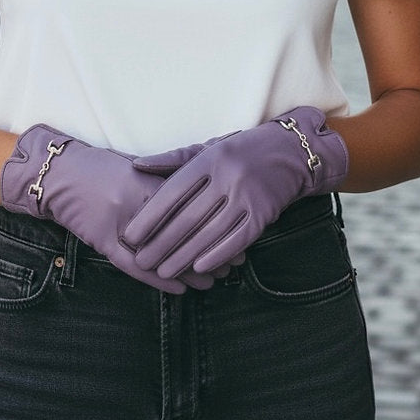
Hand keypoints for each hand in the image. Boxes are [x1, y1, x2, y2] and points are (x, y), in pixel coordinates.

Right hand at [0, 125, 213, 293]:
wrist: (58, 173)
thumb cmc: (99, 166)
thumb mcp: (135, 166)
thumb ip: (164, 176)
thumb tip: (201, 190)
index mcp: (144, 179)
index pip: (186, 204)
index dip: (213, 221)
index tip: (237, 232)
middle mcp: (132, 201)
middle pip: (178, 231)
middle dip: (208, 248)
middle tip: (233, 262)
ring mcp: (115, 222)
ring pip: (159, 252)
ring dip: (187, 269)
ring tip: (212, 281)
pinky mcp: (100, 240)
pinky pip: (131, 265)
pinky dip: (156, 280)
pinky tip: (178, 290)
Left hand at [124, 107, 348, 278]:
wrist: (290, 152)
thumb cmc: (239, 151)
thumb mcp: (207, 148)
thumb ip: (172, 159)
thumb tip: (136, 166)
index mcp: (209, 159)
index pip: (173, 191)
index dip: (149, 216)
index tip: (129, 235)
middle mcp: (227, 176)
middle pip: (189, 216)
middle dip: (162, 243)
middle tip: (142, 261)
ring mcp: (247, 196)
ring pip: (210, 232)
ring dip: (184, 256)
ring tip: (163, 271)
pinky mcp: (264, 213)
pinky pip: (237, 239)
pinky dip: (217, 255)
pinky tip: (199, 268)